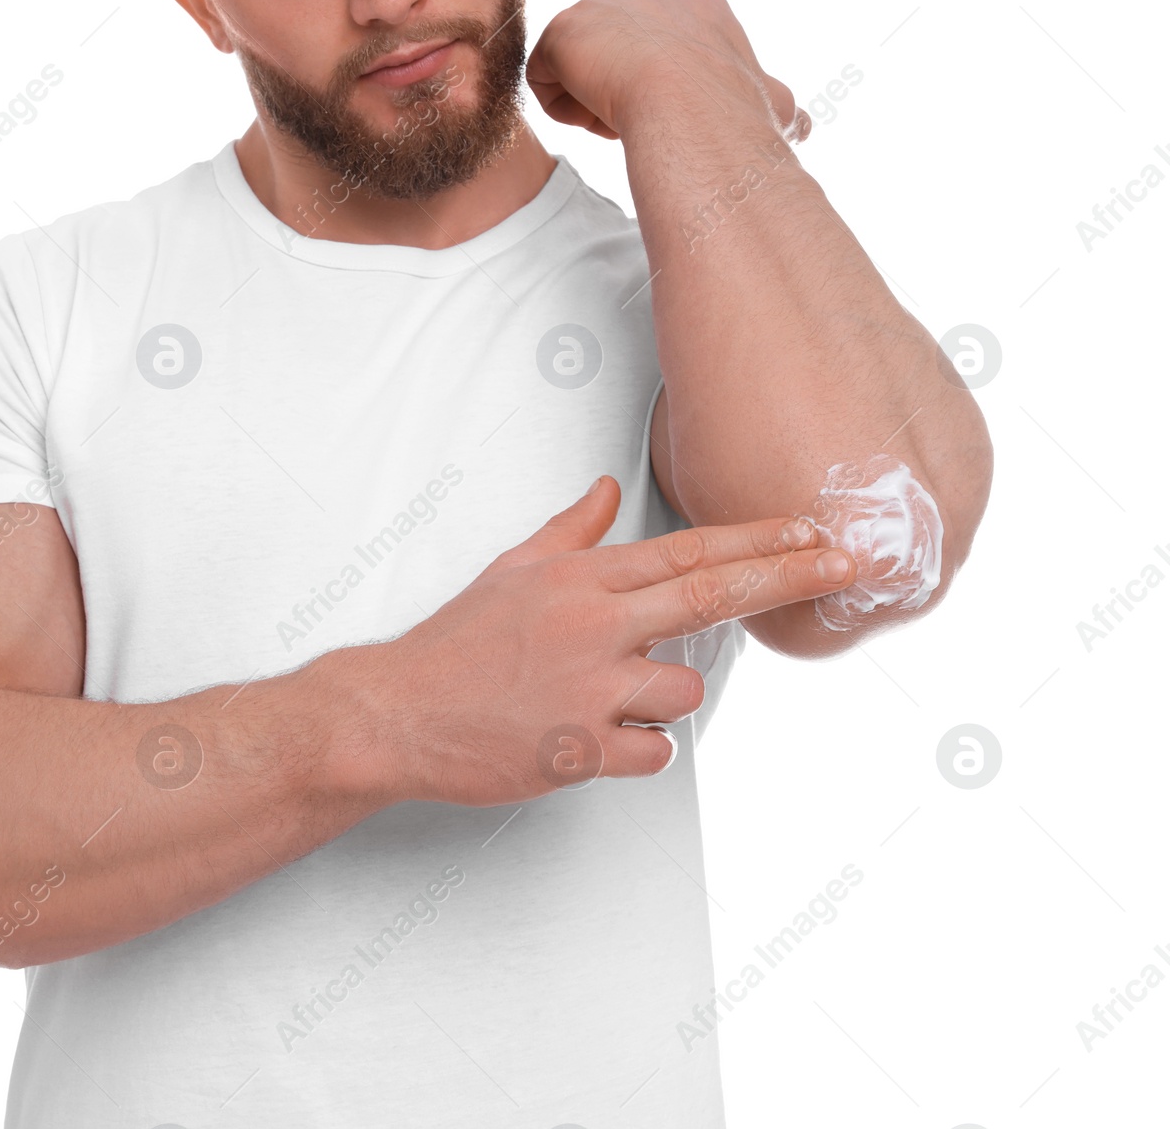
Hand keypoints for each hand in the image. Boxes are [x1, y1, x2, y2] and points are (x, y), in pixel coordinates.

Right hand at [349, 475, 852, 806]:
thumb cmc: (454, 644)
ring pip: (683, 689)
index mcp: (579, 580)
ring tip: (603, 701)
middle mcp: (592, 625)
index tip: (811, 530)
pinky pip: (652, 753)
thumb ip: (570, 532)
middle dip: (788, 576)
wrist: (396, 712)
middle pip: (711, 596)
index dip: (757, 540)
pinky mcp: (579, 749)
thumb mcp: (511, 570)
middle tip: (847, 564)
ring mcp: (588, 688)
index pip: (686, 551)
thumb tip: (604, 490)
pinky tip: (591, 739)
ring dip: (663, 698)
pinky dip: (636, 750)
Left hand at [524, 0, 808, 142]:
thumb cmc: (733, 110)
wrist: (690, 105)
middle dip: (624, 90)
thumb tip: (802, 124)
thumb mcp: (771, 98)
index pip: (654, 45)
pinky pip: (544, 80)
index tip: (674, 106)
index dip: (660, 83)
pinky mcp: (562, 31)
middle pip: (614, 55)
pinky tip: (599, 112)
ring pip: (579, 70)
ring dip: (597, 104)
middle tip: (648, 113)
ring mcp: (599, 3)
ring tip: (627, 114)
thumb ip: (778, 103)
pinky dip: (566, 110)